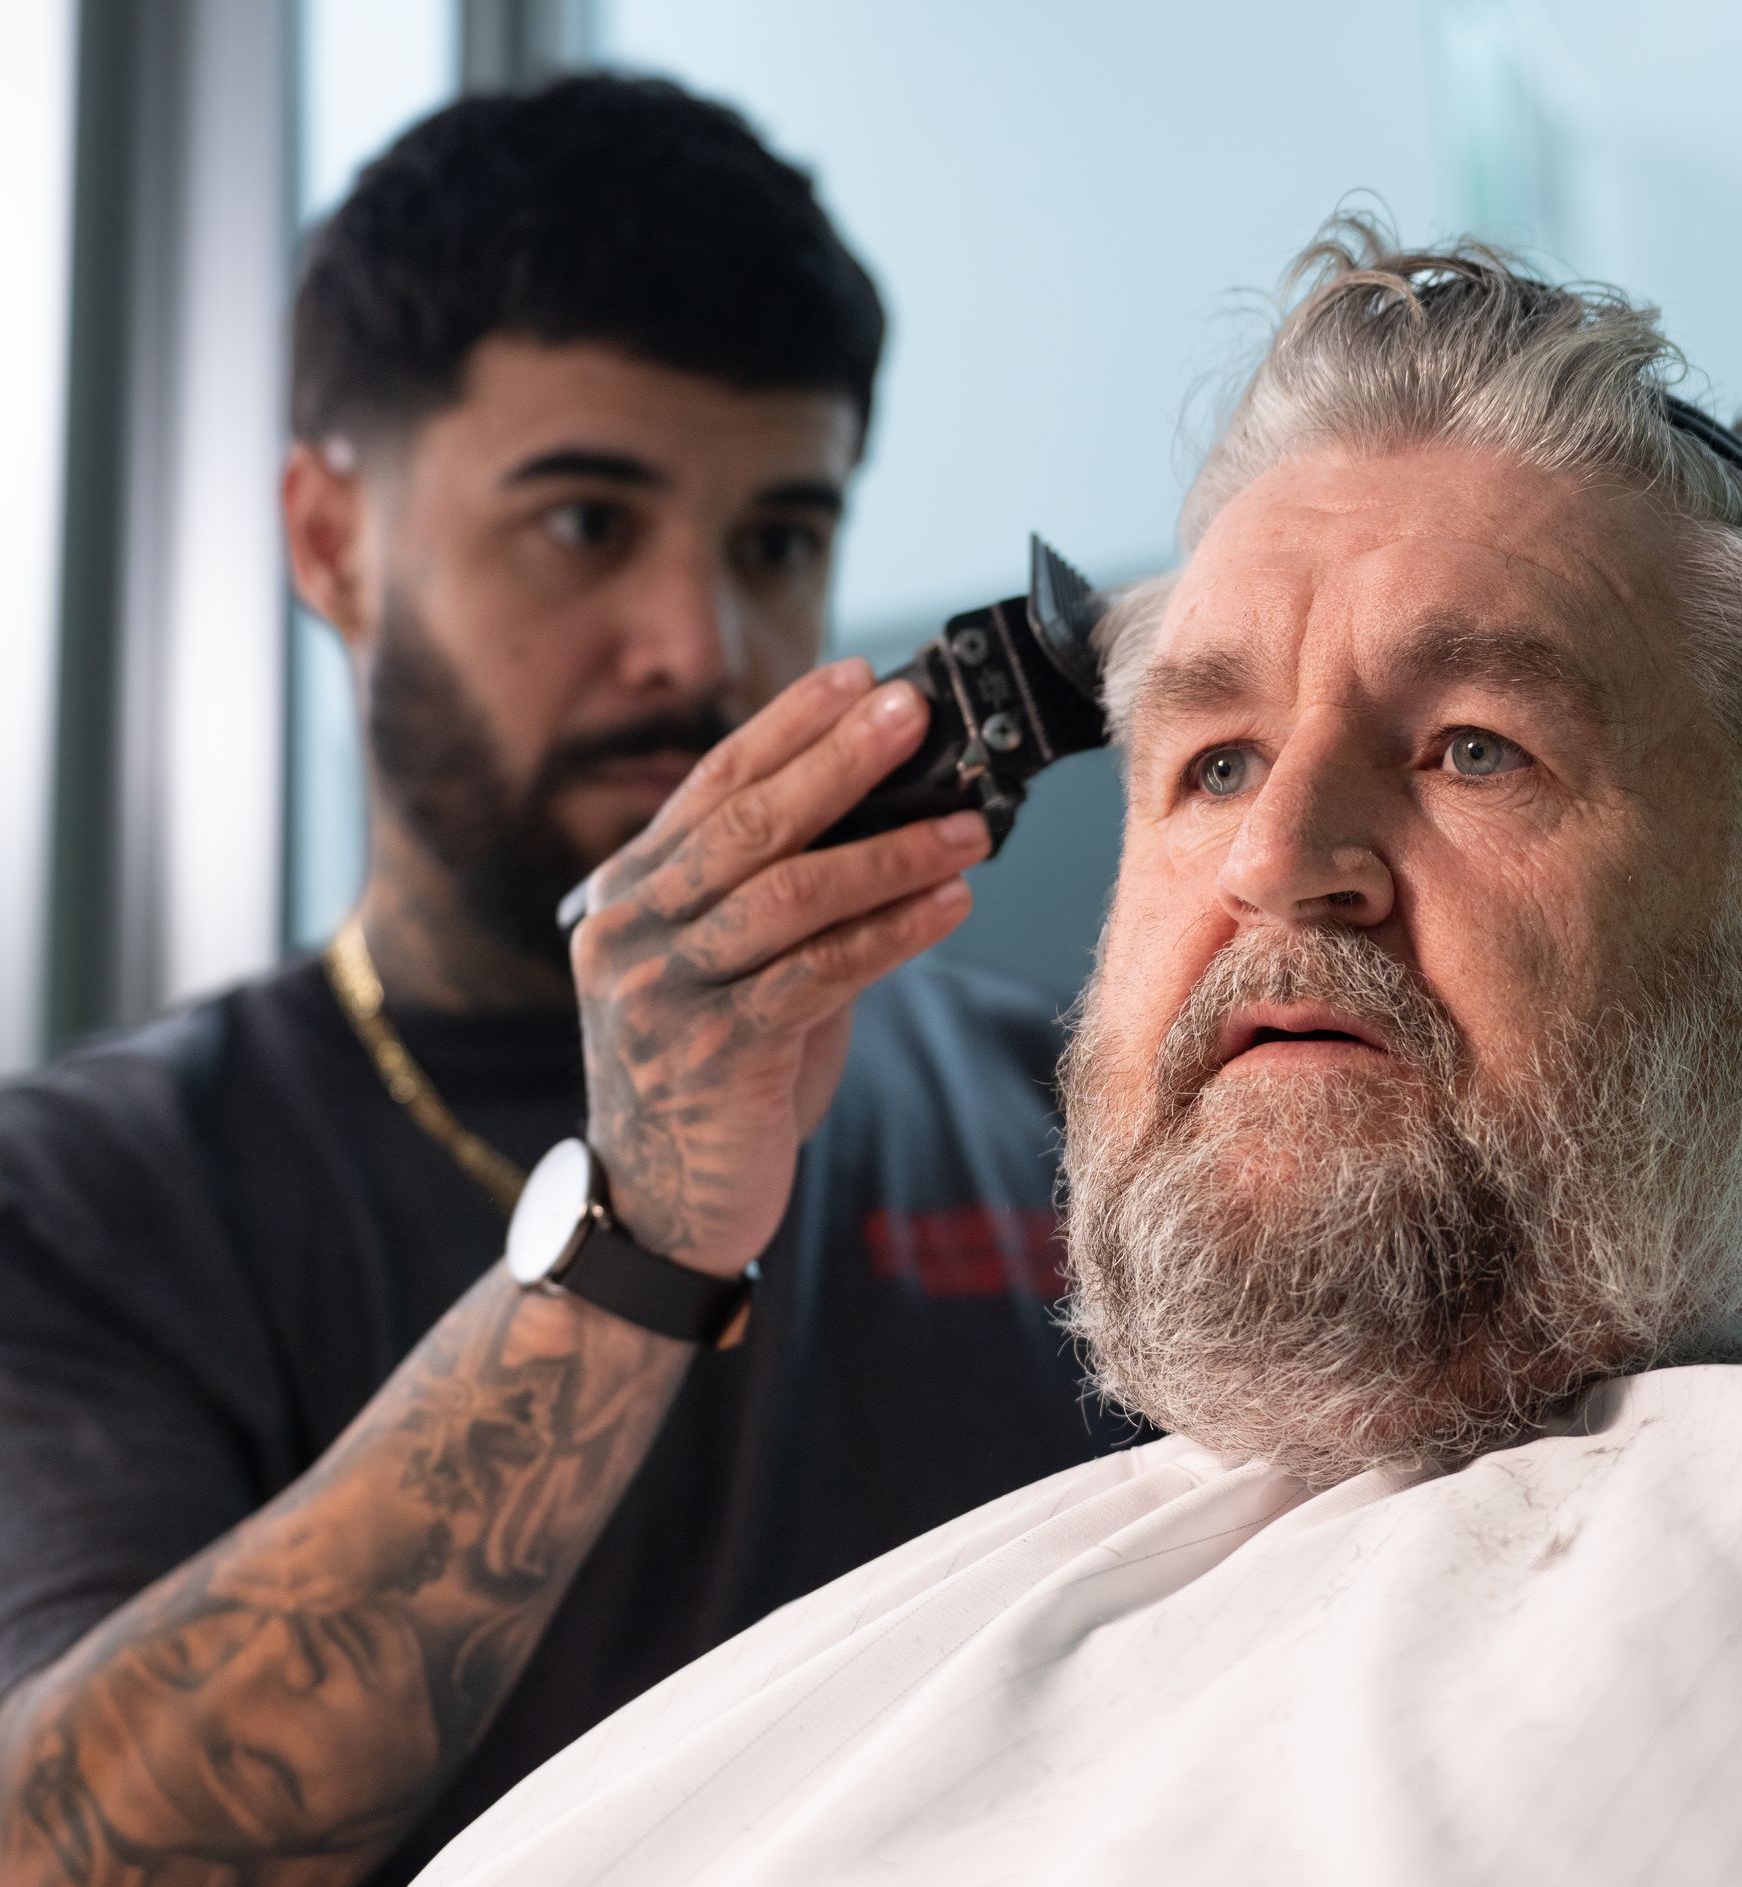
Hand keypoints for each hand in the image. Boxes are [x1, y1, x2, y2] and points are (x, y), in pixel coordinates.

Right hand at [569, 661, 990, 1275]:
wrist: (659, 1209)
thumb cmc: (712, 1074)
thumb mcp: (724, 968)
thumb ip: (779, 896)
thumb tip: (892, 814)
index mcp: (626, 893)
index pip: (712, 784)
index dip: (789, 727)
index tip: (858, 677)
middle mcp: (630, 933)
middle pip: (747, 824)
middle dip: (839, 760)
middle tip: (916, 712)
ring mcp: (663, 995)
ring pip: (788, 896)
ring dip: (890, 853)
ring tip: (968, 825)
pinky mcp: (713, 1057)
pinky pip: (817, 977)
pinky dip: (890, 935)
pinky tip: (949, 906)